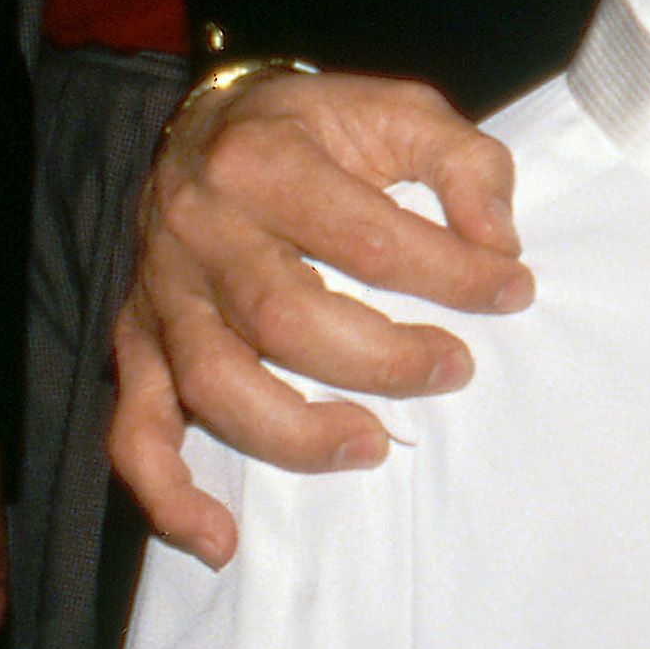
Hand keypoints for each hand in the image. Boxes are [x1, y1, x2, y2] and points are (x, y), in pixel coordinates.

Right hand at [111, 68, 525, 567]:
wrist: (204, 122)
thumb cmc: (316, 127)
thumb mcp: (398, 109)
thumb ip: (462, 162)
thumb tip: (500, 240)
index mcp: (266, 162)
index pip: (368, 236)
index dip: (452, 272)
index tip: (513, 290)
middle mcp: (201, 230)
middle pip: (285, 316)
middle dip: (382, 358)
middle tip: (454, 368)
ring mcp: (162, 294)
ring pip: (214, 382)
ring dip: (296, 431)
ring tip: (375, 444)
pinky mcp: (138, 342)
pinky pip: (135, 430)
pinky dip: (168, 493)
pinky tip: (221, 539)